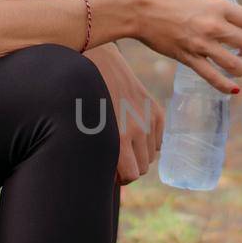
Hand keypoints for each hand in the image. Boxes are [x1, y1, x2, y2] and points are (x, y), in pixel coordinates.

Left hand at [85, 43, 162, 184]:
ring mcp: (149, 119)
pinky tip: (133, 132)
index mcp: (119, 137)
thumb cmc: (83, 101)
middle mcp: (138, 129)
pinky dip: (148, 141)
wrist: (97, 64)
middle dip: (130, 166)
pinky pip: (158, 140)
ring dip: (139, 154)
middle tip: (116, 158)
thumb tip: (109, 176)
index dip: (122, 178)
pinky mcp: (156, 111)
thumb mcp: (85, 130)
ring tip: (123, 143)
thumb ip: (99, 154)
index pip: (133, 175)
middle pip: (143, 167)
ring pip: (151, 155)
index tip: (113, 173)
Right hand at [130, 0, 241, 94]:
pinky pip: (212, 77)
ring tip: (237, 68)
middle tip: (239, 49)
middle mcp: (214, 25)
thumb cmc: (168, 1)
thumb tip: (227, 23)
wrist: (142, 10)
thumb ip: (214, 11)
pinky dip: (225, 86)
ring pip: (234, 64)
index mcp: (219, 6)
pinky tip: (233, 90)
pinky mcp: (188, 58)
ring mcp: (201, 43)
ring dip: (240, 69)